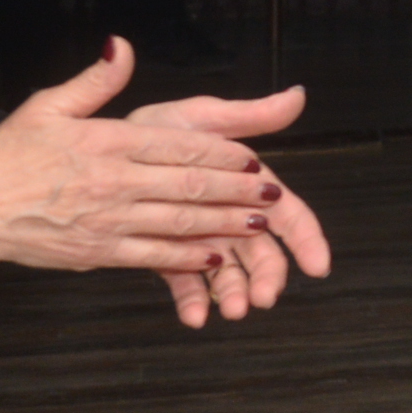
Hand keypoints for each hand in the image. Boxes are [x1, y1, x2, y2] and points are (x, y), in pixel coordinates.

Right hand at [0, 39, 329, 325]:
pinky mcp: (97, 253)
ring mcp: (107, 221)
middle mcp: (113, 182)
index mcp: (107, 142)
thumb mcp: (49, 106)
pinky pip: (152, 257)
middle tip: (273, 192)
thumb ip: (95, 80)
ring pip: (179, 223)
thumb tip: (122, 46)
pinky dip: (186, 258)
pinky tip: (213, 257)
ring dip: (224, 223)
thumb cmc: (8, 156)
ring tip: (258, 223)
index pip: (179, 145)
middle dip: (237, 189)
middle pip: (189, 185)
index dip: (222, 152)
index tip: (253, 155)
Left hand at [122, 80, 332, 328]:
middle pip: (262, 251)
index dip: (306, 239)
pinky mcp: (169, 255)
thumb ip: (248, 114)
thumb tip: (296, 96)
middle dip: (268, 277)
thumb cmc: (151, 132)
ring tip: (232, 310)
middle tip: (264, 297)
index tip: (317, 265)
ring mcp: (201, 238)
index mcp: (245, 186)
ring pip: (227, 272)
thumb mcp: (200, 119)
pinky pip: (186, 282)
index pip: (286, 214)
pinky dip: (193, 301)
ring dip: (234, 292)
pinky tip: (195, 316)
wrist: (94, 155)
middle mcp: (228, 215)